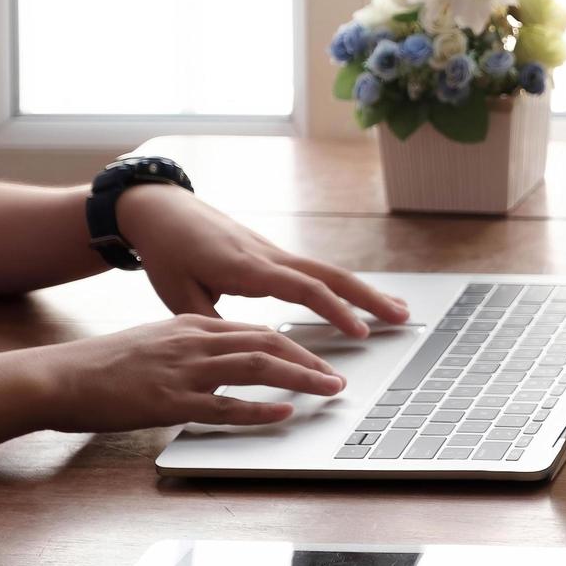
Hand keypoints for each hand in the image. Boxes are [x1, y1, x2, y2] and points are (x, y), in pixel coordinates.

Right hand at [31, 315, 345, 430]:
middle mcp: (193, 341)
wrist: (56, 377)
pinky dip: (260, 410)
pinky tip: (285, 414)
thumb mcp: (153, 344)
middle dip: (310, 359)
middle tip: (338, 376)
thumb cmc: (101, 367)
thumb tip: (222, 363)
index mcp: (190, 326)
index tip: (321, 357)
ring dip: (300, 378)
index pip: (256, 330)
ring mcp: (183, 370)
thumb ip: (190, 349)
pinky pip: (225, 405)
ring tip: (329, 389)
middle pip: (267, 343)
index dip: (295, 344)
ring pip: (256, 367)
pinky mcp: (169, 400)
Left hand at [117, 185, 409, 336]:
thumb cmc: (167, 252)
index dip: (335, 311)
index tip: (360, 332)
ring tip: (397, 310)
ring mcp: (274, 254)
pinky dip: (344, 287)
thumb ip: (212, 324)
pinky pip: (316, 272)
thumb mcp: (178, 295)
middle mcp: (269, 256)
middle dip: (370, 297)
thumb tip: (240, 354)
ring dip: (365, 292)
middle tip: (404, 316)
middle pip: (332, 275)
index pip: (304, 288)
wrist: (161, 211)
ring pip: (329, 272)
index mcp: (249, 267)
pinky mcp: (273, 256)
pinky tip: (358, 300)